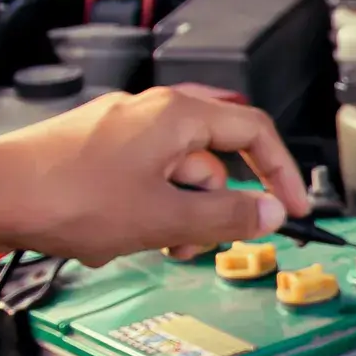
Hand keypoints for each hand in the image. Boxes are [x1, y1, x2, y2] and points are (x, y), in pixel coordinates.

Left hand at [0, 85, 309, 265]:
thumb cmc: (62, 196)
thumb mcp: (164, 218)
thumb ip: (227, 218)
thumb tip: (270, 213)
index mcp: (176, 115)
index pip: (255, 132)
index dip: (282, 173)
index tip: (292, 208)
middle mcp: (150, 112)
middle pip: (215, 159)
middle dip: (218, 206)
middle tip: (214, 237)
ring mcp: (120, 129)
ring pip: (177, 174)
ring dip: (179, 215)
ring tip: (157, 244)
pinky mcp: (95, 150)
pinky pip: (144, 178)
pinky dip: (147, 209)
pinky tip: (123, 235)